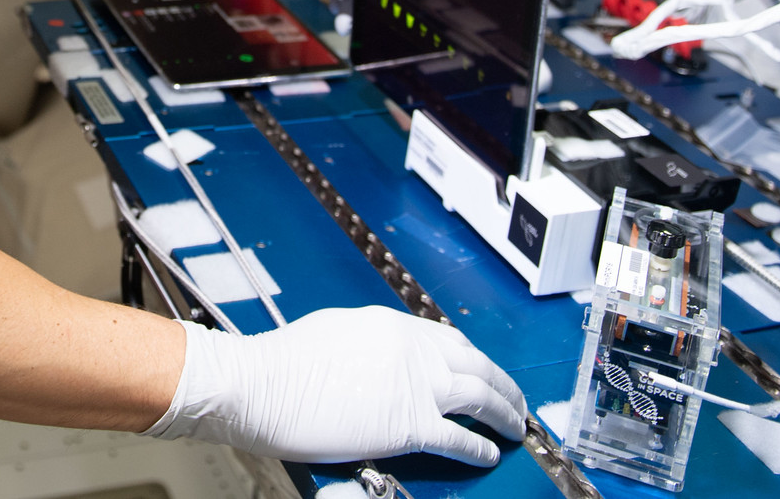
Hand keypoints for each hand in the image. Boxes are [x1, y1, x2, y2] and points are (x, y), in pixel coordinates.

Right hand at [144, 307, 527, 464]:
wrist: (263, 383)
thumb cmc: (283, 362)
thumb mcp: (335, 332)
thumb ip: (370, 344)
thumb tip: (383, 361)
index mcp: (393, 325)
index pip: (450, 340)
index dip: (474, 359)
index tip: (483, 371)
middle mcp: (413, 350)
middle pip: (478, 364)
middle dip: (503, 384)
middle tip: (515, 400)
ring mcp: (414, 386)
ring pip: (481, 397)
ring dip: (505, 414)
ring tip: (515, 427)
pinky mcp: (409, 425)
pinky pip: (459, 438)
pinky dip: (480, 448)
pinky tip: (489, 455)